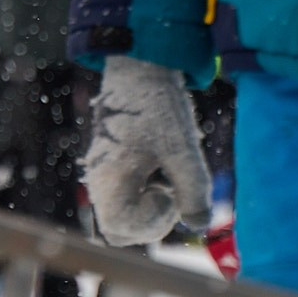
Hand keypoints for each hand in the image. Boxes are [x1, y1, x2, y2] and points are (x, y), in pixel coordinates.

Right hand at [84, 55, 211, 246]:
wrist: (140, 67)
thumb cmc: (159, 108)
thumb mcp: (183, 150)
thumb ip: (194, 191)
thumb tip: (199, 224)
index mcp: (109, 178)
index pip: (120, 230)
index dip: (150, 222)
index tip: (167, 191)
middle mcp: (99, 178)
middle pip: (118, 228)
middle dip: (148, 221)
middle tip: (169, 191)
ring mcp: (102, 170)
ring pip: (121, 211)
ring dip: (147, 205)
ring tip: (165, 175)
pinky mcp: (110, 161)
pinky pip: (123, 193)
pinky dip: (143, 190)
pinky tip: (158, 164)